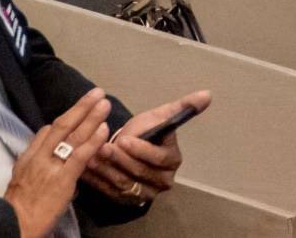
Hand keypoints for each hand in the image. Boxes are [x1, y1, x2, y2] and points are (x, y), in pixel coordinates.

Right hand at [3, 88, 111, 237]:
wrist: (14, 225)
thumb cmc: (19, 209)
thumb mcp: (21, 180)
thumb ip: (36, 165)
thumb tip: (52, 158)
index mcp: (28, 157)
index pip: (46, 132)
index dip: (64, 120)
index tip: (76, 111)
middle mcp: (39, 157)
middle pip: (62, 126)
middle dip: (80, 108)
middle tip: (96, 93)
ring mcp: (51, 166)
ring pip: (73, 136)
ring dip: (91, 117)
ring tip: (105, 103)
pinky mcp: (63, 179)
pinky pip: (80, 155)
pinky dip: (93, 140)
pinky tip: (104, 129)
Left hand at [83, 90, 211, 207]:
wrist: (126, 147)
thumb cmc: (145, 131)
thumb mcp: (161, 116)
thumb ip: (183, 107)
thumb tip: (208, 94)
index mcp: (172, 160)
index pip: (158, 158)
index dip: (141, 150)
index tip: (124, 139)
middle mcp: (162, 182)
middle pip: (140, 173)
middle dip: (120, 160)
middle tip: (103, 147)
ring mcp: (144, 194)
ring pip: (124, 184)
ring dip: (107, 170)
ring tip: (92, 156)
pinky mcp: (127, 201)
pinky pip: (111, 193)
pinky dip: (99, 181)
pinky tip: (88, 168)